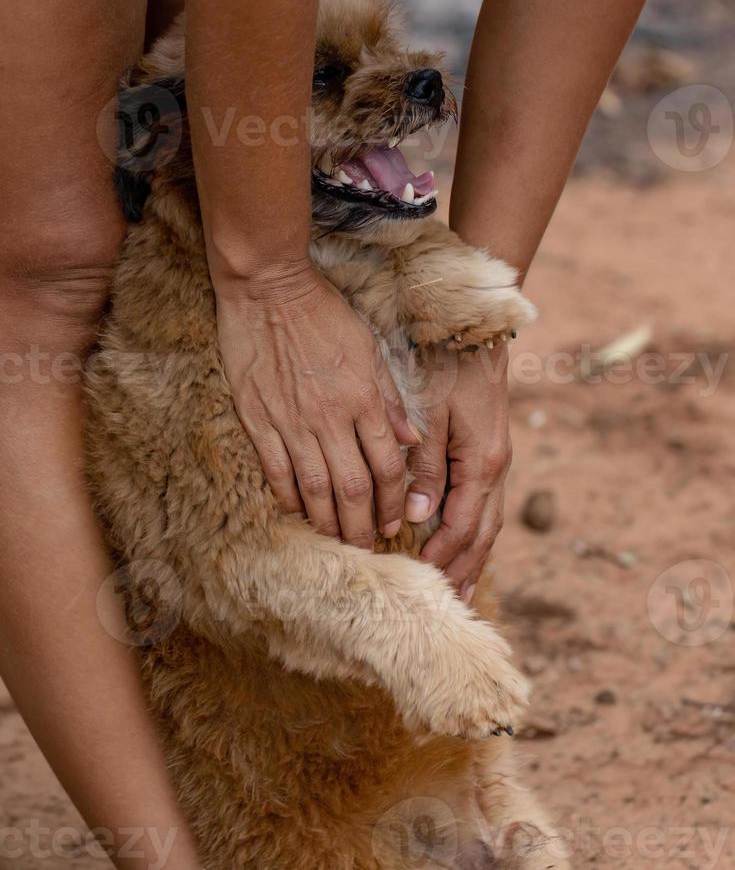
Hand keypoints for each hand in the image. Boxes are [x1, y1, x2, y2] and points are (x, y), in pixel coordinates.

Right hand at [215, 262, 418, 548]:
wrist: (269, 287)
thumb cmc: (324, 314)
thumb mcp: (370, 348)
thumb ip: (390, 398)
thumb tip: (412, 439)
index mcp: (364, 399)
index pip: (388, 465)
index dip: (394, 500)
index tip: (396, 521)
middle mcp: (331, 417)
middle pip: (353, 488)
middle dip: (363, 525)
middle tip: (368, 547)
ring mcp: (292, 421)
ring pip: (315, 488)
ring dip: (328, 522)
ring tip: (336, 541)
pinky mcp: (259, 419)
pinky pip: (276, 471)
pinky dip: (289, 499)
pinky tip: (298, 514)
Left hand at [406, 344, 511, 598]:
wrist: (475, 332)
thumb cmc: (447, 368)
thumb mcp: (431, 416)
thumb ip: (425, 468)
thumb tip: (418, 516)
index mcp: (483, 463)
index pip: (463, 524)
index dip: (443, 554)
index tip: (421, 578)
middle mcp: (497, 467)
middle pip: (483, 532)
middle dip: (465, 567)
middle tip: (449, 604)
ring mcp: (497, 459)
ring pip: (489, 519)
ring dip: (473, 554)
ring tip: (459, 585)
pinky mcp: (490, 450)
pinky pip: (486, 501)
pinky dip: (475, 528)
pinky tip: (464, 539)